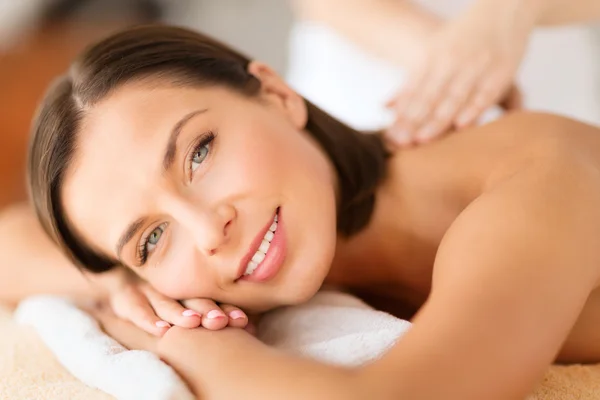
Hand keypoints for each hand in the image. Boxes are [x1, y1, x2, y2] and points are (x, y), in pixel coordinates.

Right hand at [89, 302, 257, 352]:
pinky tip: (161, 330)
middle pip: (192, 298)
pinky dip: (149, 320)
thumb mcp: (186, 303)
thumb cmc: (163, 299)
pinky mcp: (125, 297)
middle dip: (208, 309)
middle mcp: (172, 287)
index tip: (243, 321)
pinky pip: (137, 309)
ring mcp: (148, 290)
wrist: (117, 284)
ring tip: (194, 323)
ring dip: (180, 313)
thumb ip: (217, 313)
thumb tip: (254, 327)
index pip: (212, 297)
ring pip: (166, 302)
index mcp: (190, 288)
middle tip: (221, 321)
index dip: (228, 308)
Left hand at [386, 1, 532, 145]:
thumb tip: (384, 106)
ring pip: (453, 98)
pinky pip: (485, 94)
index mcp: (432, 57)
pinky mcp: (501, 72)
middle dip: (414, 121)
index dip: (400, 114)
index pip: (412, 91)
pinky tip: (461, 127)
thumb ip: (411, 83)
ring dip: (438, 121)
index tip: (388, 136)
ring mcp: (476, 66)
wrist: (503, 10)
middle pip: (429, 97)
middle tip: (400, 143)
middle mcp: (451, 61)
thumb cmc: (461, 40)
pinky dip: (473, 110)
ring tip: (423, 140)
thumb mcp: (433, 54)